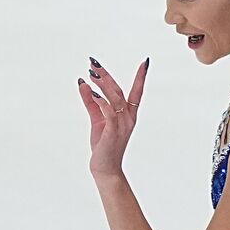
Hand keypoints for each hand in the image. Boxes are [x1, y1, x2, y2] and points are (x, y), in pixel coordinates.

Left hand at [77, 56, 147, 178]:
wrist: (105, 168)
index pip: (137, 92)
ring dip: (103, 85)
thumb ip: (91, 101)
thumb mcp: (96, 119)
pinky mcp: (113, 132)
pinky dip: (101, 102)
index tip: (145, 62)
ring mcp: (122, 125)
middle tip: (94, 63)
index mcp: (128, 114)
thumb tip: (83, 83)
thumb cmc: (103, 144)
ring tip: (91, 73)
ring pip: (115, 99)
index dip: (141, 77)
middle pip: (119, 91)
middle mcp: (128, 118)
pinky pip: (109, 113)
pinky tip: (93, 93)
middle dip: (107, 76)